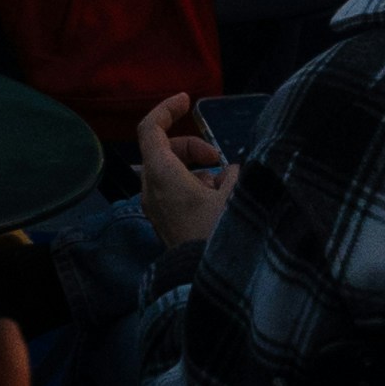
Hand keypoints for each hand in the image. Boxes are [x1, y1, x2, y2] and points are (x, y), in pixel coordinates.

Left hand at [135, 94, 237, 258]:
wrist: (209, 285)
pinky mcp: (166, 226)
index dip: (167, 109)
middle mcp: (151, 189)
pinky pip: (174, 194)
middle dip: (191, 147)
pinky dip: (193, 187)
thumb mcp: (233, 196)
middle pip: (163, 150)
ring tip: (224, 186)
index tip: (188, 100)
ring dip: (196, 171)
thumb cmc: (217, 234)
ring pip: (170, 173)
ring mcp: (156, 210)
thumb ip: (234, 174)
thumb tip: (232, 172)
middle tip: (218, 159)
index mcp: (160, 173)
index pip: (150, 128)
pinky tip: (218, 203)